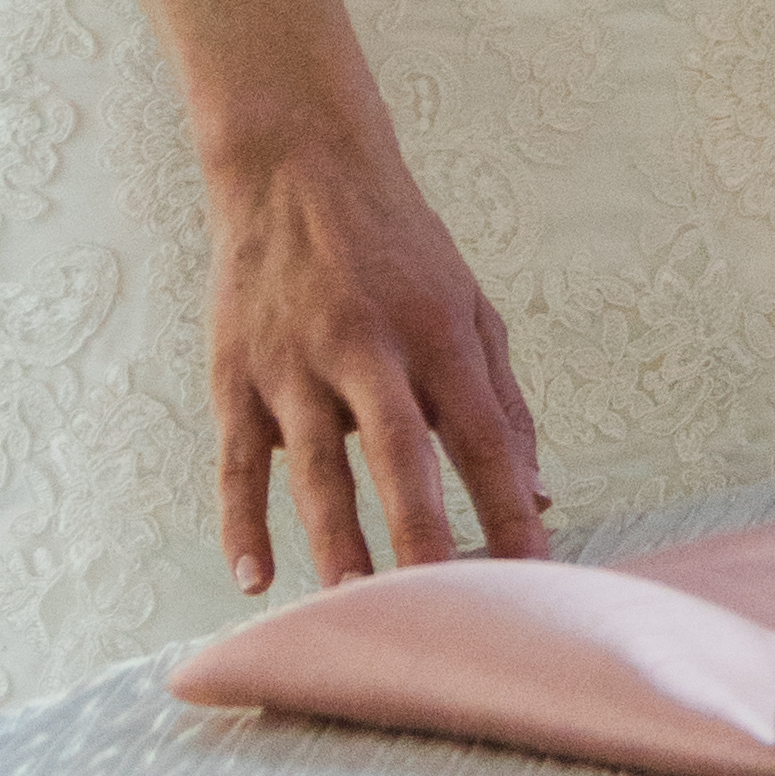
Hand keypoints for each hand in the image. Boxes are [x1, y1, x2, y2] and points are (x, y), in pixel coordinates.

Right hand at [201, 117, 547, 594]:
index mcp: (436, 330)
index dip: (507, 507)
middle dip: (423, 534)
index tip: (533, 576)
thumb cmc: (400, 251)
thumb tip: (538, 499)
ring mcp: (294, 362)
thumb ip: (504, 404)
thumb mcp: (469, 307)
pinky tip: (254, 576)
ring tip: (353, 608)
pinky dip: (241, 520)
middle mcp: (366, 346)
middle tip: (440, 610)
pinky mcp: (236, 373)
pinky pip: (237, 460)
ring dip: (336, 540)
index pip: (482, 433)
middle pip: (399, 453)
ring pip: (315, 467)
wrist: (297, 165)